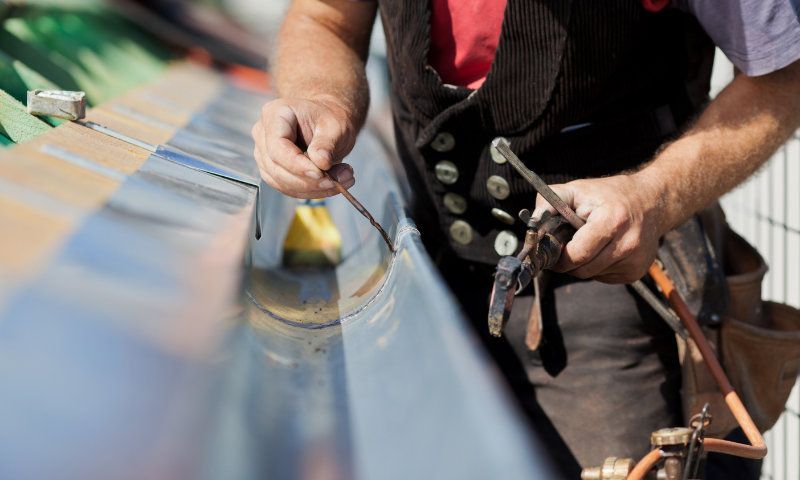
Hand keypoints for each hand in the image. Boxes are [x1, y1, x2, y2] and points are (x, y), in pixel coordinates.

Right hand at [252, 96, 356, 197]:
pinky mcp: (273, 171)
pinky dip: (312, 191)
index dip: (297, 165)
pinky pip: (288, 188)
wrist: (328, 123)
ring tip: (344, 180)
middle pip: (277, 167)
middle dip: (309, 181)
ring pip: (282, 182)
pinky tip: (333, 185)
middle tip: (340, 181)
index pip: (277, 146)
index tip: (321, 174)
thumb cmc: (330, 118)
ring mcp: (265, 154)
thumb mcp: (335, 125)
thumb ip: (327, 143)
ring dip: (313, 189)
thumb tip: (321, 163)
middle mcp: (264, 134)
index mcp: (276, 114)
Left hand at [532, 173, 669, 283]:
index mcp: (612, 221)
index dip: (560, 257)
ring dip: (583, 265)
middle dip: (569, 263)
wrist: (652, 202)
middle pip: (583, 270)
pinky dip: (598, 267)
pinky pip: (605, 277)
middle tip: (566, 249)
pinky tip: (604, 250)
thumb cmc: (609, 195)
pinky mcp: (637, 271)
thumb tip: (532, 223)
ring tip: (588, 244)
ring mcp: (635, 260)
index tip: (553, 251)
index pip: (577, 254)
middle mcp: (628, 243)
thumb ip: (550, 202)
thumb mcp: (578, 190)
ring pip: (592, 276)